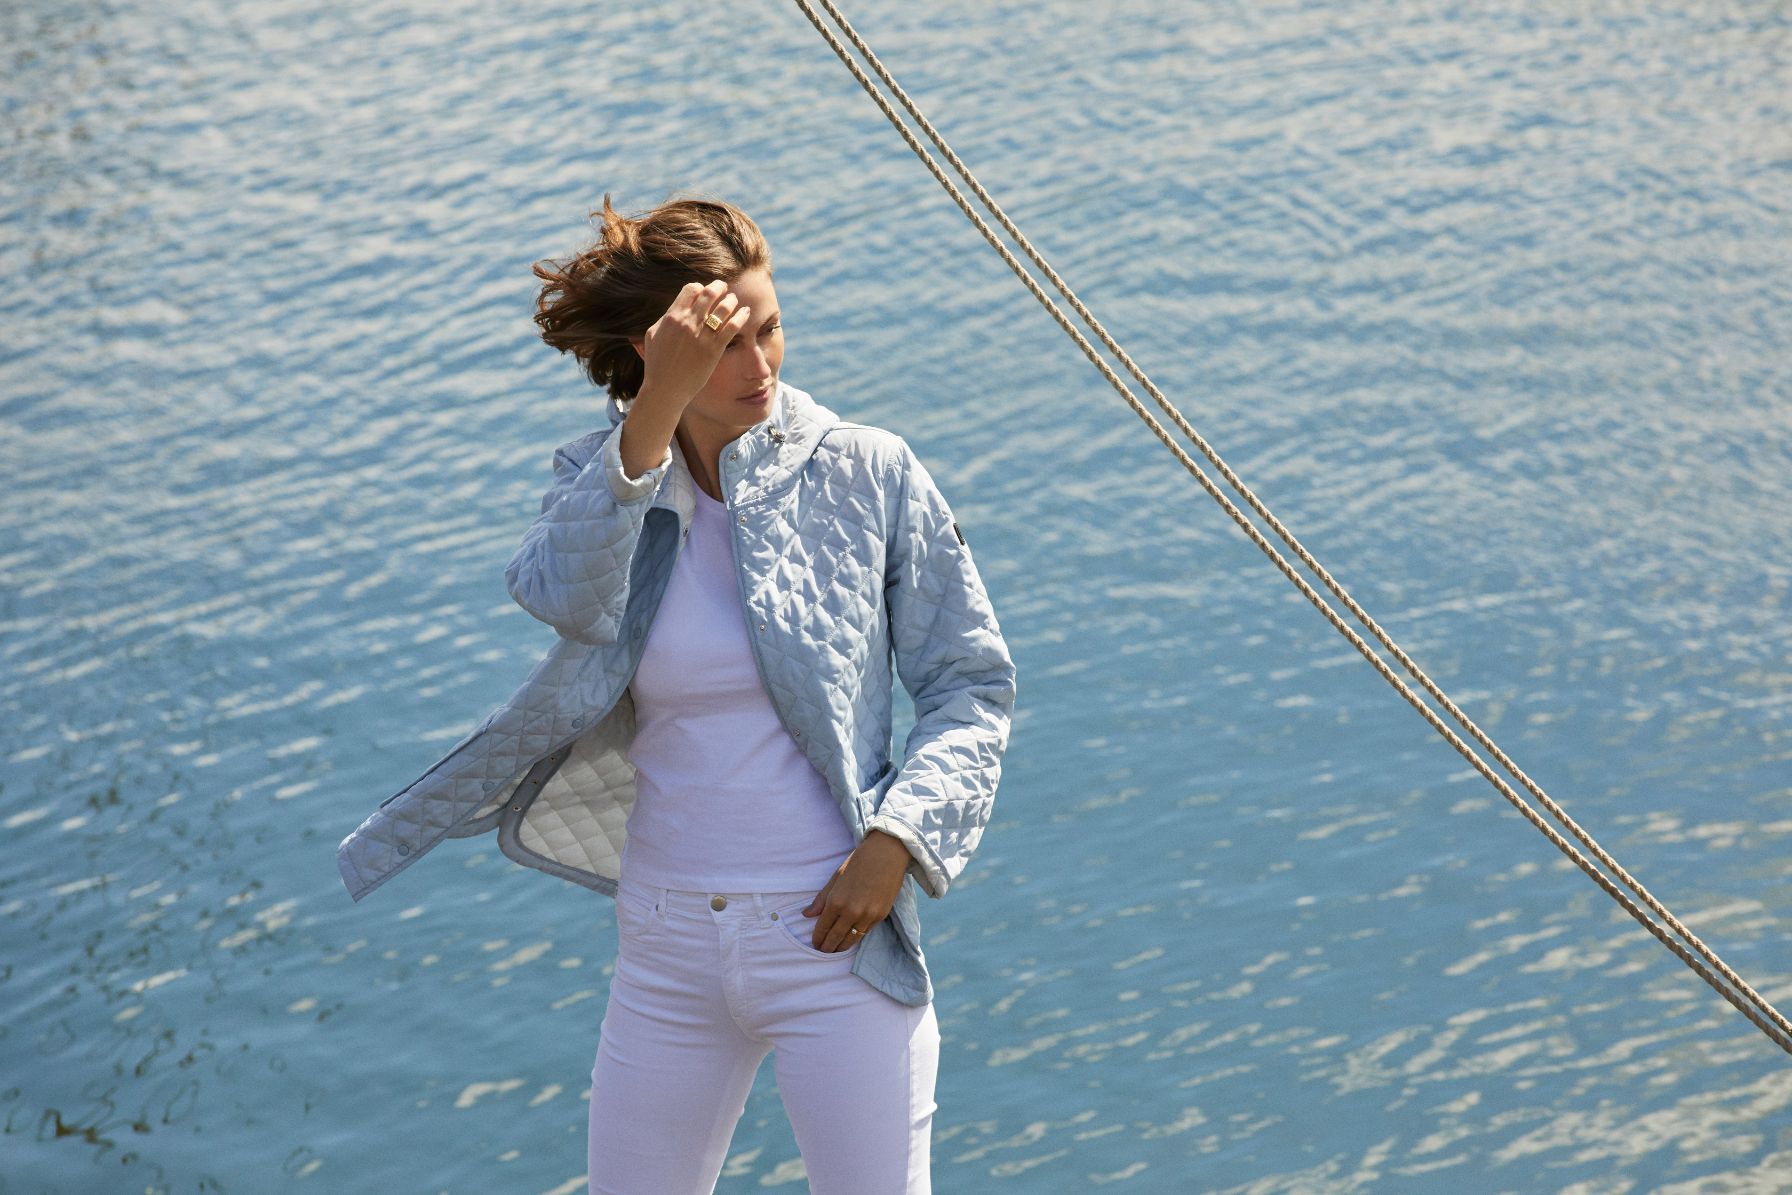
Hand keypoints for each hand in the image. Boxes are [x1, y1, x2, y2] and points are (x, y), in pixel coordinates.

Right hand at [632, 278, 753, 415]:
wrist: (666, 388)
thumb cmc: (657, 364)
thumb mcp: (652, 336)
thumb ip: (664, 320)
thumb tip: (674, 310)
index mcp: (672, 317)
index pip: (691, 290)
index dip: (700, 288)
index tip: (704, 292)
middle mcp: (688, 322)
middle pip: (709, 294)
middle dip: (719, 287)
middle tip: (724, 287)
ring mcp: (702, 335)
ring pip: (723, 308)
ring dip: (731, 300)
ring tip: (734, 300)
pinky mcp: (715, 348)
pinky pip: (732, 327)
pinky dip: (741, 317)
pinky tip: (745, 312)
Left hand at [802, 830, 913, 951]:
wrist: (886, 854)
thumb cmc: (859, 862)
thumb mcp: (836, 878)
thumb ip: (821, 899)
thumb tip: (806, 914)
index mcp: (836, 901)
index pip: (823, 927)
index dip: (818, 938)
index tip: (815, 943)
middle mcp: (851, 912)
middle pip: (835, 938)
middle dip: (827, 947)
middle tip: (823, 951)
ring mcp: (867, 916)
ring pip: (851, 940)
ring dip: (841, 947)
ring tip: (835, 950)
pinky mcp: (880, 916)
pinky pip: (865, 933)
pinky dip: (856, 938)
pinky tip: (851, 939)